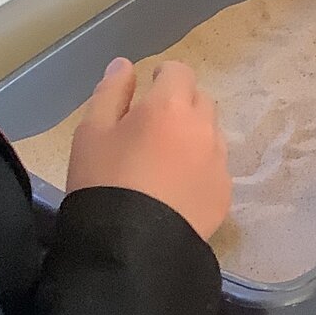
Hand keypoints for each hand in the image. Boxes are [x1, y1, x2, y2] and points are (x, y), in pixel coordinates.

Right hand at [66, 57, 230, 241]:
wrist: (129, 248)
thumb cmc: (103, 183)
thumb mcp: (91, 132)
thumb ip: (110, 92)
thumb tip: (125, 66)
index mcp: (169, 106)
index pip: (179, 71)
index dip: (162, 78)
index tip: (146, 93)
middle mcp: (202, 127)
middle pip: (199, 100)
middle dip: (179, 104)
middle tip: (151, 129)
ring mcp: (218, 161)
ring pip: (211, 133)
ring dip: (193, 135)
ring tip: (165, 162)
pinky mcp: (225, 192)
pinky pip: (216, 167)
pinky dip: (200, 168)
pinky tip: (178, 189)